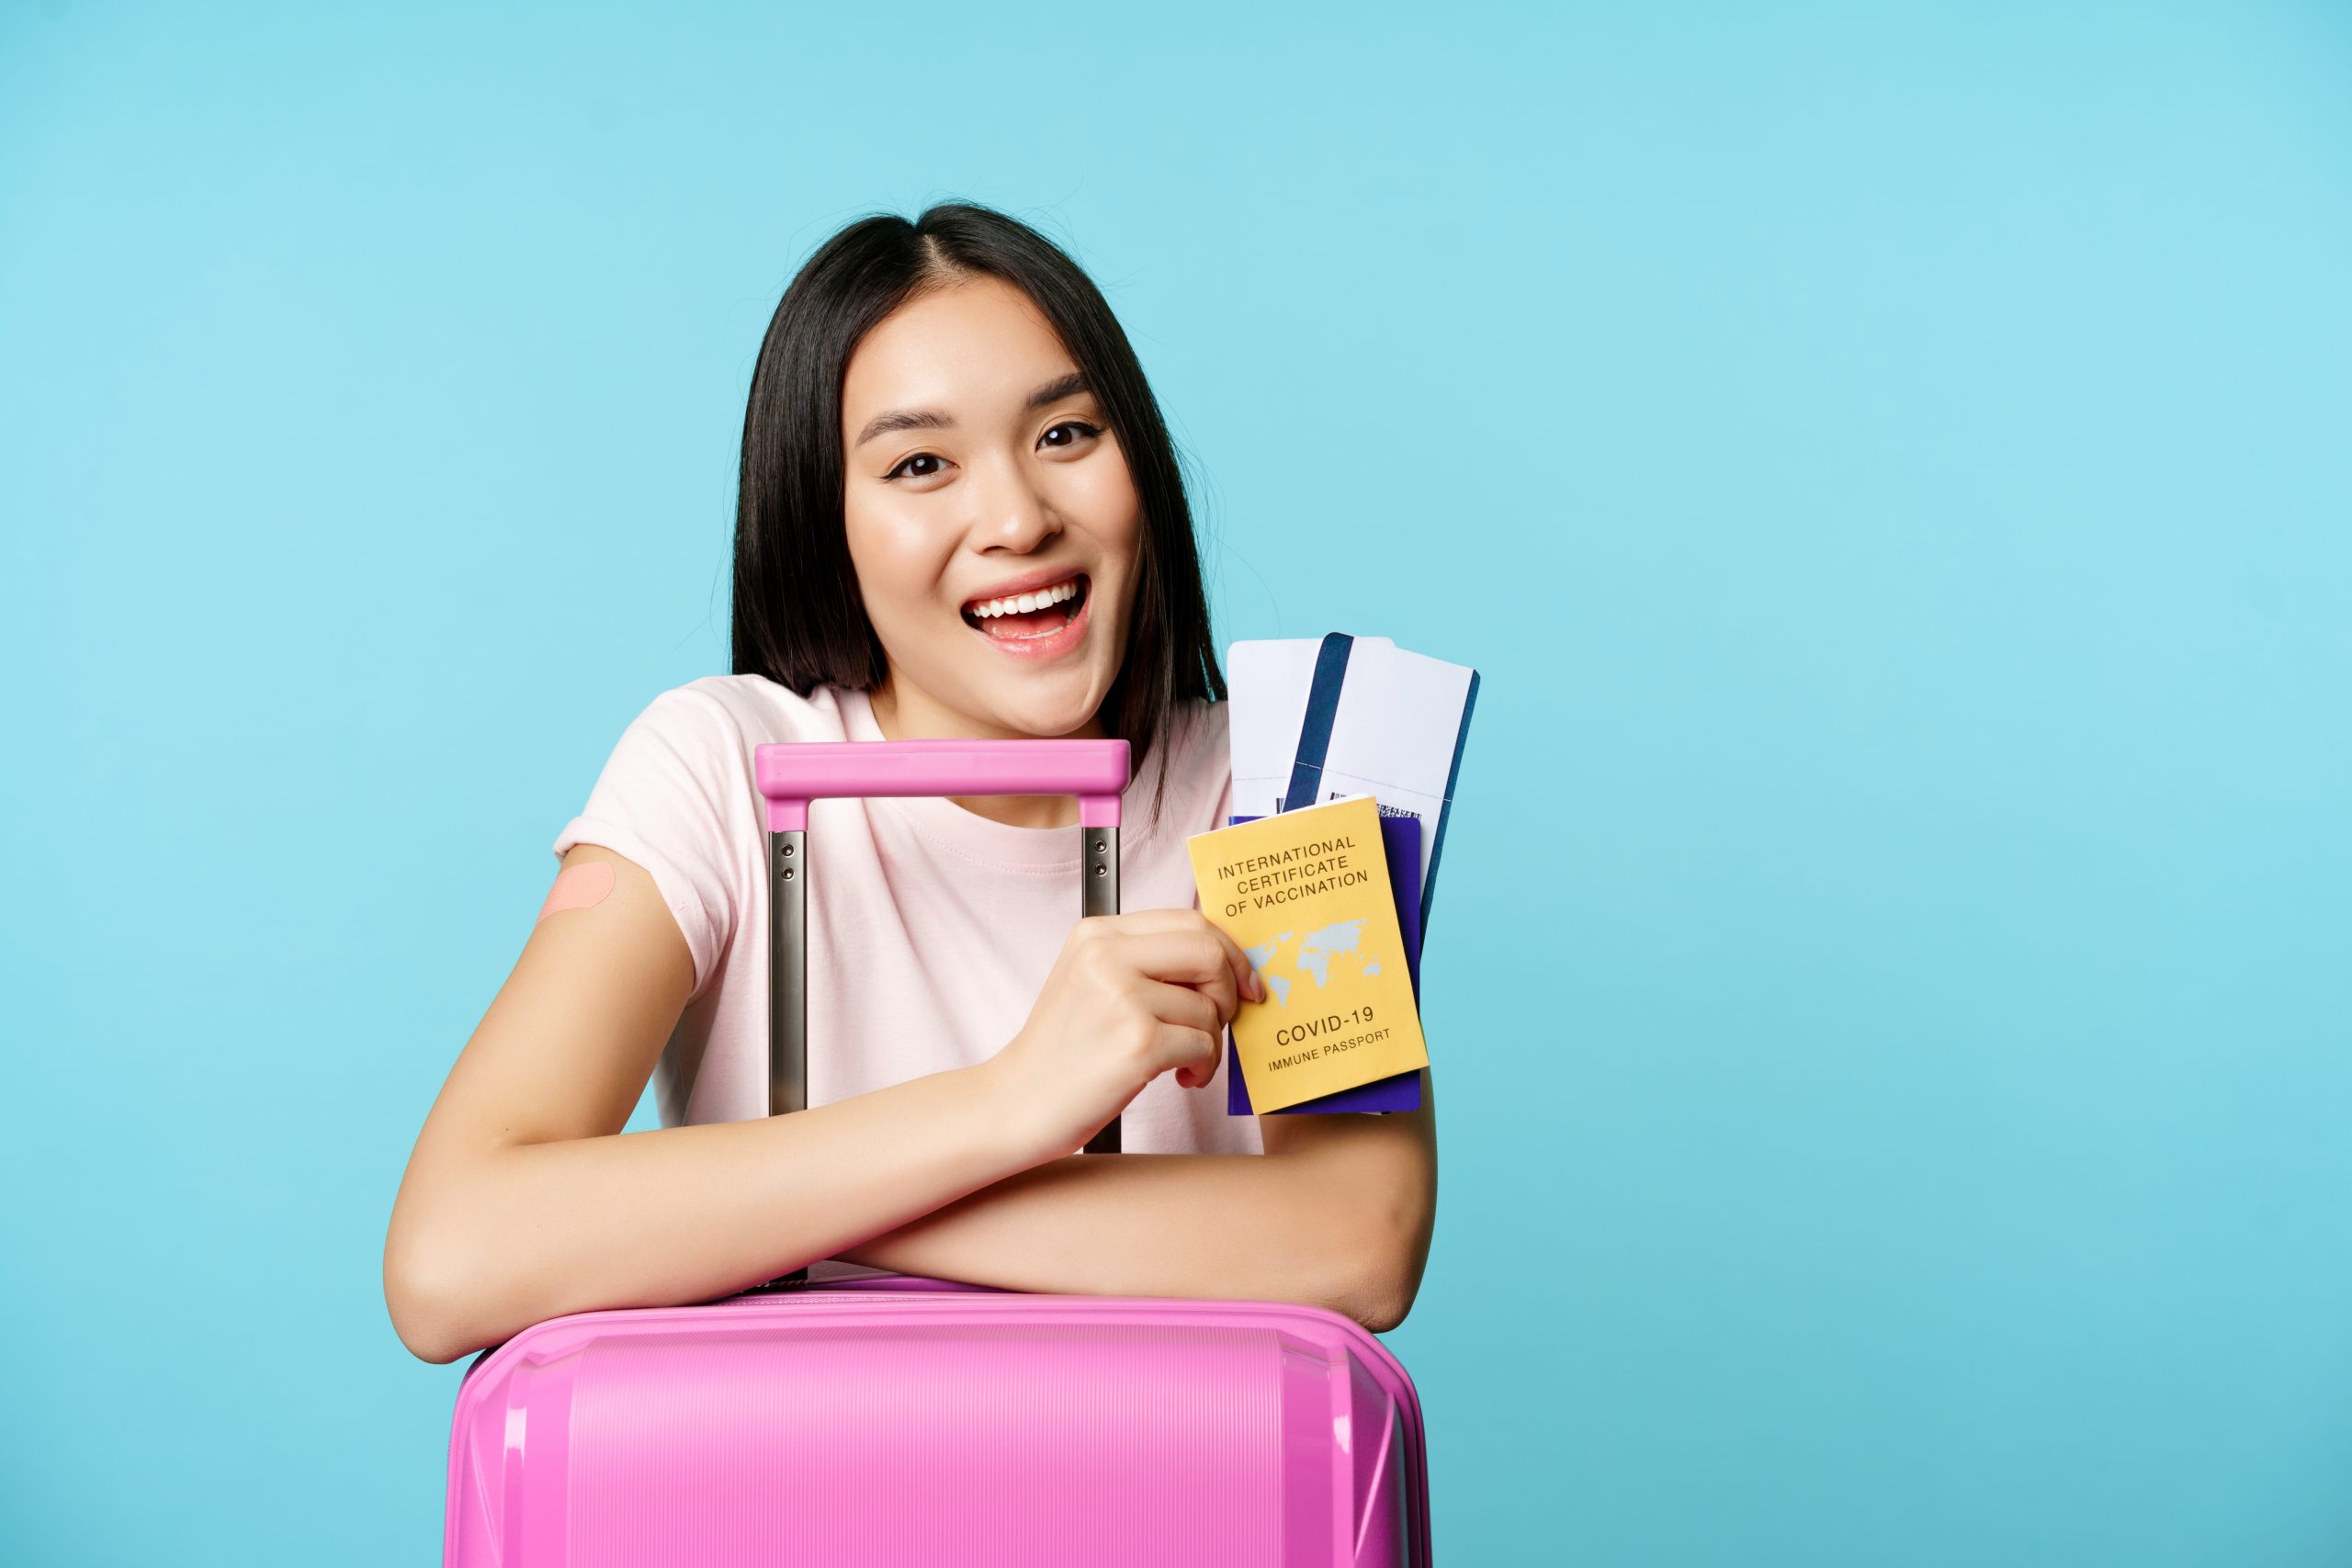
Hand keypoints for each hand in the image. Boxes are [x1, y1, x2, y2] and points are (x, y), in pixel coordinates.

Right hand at [984, 909, 1264, 1162]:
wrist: (1017, 1103)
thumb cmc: (1064, 1051)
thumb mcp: (1093, 982)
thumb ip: (1147, 960)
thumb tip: (1225, 957)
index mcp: (1097, 933)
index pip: (1190, 920)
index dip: (1230, 952)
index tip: (1244, 982)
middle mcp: (1107, 956)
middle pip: (1209, 951)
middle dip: (1230, 990)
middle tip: (1221, 1021)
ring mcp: (1121, 997)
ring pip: (1209, 1007)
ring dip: (1210, 1042)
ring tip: (1182, 1061)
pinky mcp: (1136, 1042)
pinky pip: (1204, 1044)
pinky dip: (1203, 1066)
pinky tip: (1180, 1076)